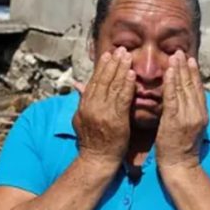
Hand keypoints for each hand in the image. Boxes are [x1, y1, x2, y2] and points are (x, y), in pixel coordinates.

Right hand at [72, 48, 133, 166]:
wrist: (97, 160)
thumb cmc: (92, 141)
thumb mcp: (80, 119)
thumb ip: (81, 102)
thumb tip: (78, 86)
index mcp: (84, 106)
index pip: (93, 81)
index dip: (101, 67)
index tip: (108, 55)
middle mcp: (92, 107)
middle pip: (103, 80)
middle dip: (112, 63)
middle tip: (120, 49)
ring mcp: (103, 113)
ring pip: (112, 86)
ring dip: (120, 69)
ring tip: (127, 57)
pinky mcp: (115, 120)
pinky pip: (122, 99)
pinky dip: (126, 86)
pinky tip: (131, 75)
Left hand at [156, 51, 207, 172]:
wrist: (180, 166)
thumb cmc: (181, 148)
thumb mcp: (191, 128)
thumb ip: (190, 112)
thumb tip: (187, 98)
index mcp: (202, 114)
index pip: (198, 89)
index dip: (195, 73)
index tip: (190, 59)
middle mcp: (197, 113)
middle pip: (192, 85)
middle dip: (186, 67)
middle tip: (180, 52)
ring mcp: (187, 117)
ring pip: (183, 88)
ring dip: (178, 70)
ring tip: (174, 56)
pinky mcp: (174, 120)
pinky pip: (172, 98)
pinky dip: (171, 84)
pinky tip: (168, 72)